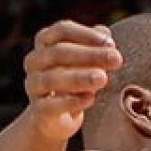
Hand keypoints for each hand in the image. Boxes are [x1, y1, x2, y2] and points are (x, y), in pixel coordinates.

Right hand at [21, 21, 120, 141]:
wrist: (55, 119)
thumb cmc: (73, 83)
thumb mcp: (86, 62)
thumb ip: (94, 46)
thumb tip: (105, 32)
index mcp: (45, 42)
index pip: (62, 30)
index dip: (86, 35)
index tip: (110, 43)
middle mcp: (34, 61)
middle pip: (59, 52)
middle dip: (90, 55)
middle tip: (116, 59)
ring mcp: (33, 85)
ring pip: (52, 78)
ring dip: (80, 77)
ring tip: (103, 79)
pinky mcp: (38, 110)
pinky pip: (50, 105)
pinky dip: (71, 101)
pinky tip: (90, 98)